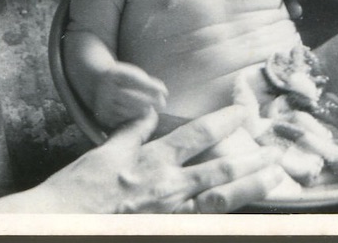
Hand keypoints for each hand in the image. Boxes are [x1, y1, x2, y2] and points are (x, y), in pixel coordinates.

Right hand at [36, 106, 284, 212]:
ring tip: (273, 177)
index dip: (225, 120)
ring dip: (250, 186)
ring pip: (220, 199)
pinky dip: (226, 215)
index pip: (198, 134)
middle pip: (219, 169)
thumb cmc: (79, 190)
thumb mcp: (104, 152)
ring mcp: (171, 213)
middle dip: (251, 158)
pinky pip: (204, 222)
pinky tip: (243, 212)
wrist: (61, 224)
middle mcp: (168, 187)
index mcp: (153, 160)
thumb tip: (149, 109)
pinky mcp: (168, 229)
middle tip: (275, 150)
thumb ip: (132, 131)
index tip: (245, 111)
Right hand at [92, 61, 167, 128]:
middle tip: (162, 104)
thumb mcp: (133, 74)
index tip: (165, 92)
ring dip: (143, 111)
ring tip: (152, 109)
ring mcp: (102, 103)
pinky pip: (122, 121)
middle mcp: (105, 88)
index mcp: (113, 73)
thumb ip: (150, 83)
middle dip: (150, 101)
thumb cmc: (124, 79)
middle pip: (131, 97)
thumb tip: (164, 93)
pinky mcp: (102, 116)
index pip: (134, 80)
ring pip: (128, 111)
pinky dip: (134, 119)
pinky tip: (141, 116)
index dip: (151, 87)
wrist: (96, 83)